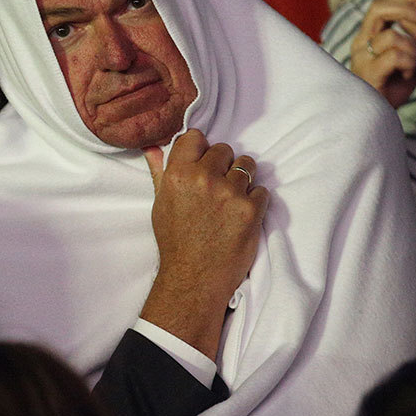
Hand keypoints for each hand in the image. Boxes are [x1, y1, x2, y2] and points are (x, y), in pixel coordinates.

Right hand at [139, 129, 268, 359]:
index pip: (195, 136)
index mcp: (178, 174)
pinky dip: (255, 200)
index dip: (200, 148)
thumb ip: (160, 173)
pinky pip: (262, 190)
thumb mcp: (161, 205)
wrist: (194, 278)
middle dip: (223, 164)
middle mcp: (204, 178)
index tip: (202, 161)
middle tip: (218, 186)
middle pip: (224, 149)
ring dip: (242, 179)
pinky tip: (241, 215)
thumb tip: (153, 148)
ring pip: (247, 165)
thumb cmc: (175, 242)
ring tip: (233, 199)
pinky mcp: (251, 209)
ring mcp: (230, 193)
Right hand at [349, 0, 415, 107]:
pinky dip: (408, 63)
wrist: (376, 118)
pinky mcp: (367, 73)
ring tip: (413, 65)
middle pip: (379, 8)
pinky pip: (394, 56)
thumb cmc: (391, 89)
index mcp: (368, 35)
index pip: (383, 4)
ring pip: (392, 36)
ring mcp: (361, 58)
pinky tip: (407, 75)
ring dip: (411, 48)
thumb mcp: (409, 60)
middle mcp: (361, 42)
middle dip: (407, 8)